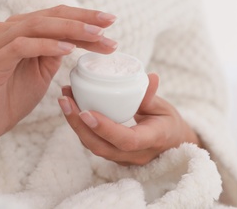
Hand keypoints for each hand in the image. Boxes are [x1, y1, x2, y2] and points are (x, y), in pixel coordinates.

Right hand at [0, 5, 117, 146]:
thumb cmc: (15, 95)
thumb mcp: (43, 70)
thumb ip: (55, 51)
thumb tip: (80, 39)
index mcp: (21, 29)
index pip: (57, 16)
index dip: (85, 17)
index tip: (111, 21)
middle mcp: (8, 29)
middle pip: (51, 15)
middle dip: (83, 19)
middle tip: (109, 24)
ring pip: (38, 25)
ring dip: (70, 29)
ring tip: (96, 36)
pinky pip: (22, 46)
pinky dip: (47, 45)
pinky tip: (69, 49)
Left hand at [58, 73, 201, 165]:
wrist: (171, 144)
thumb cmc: (168, 123)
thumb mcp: (165, 108)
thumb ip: (152, 96)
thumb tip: (150, 77)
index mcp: (152, 140)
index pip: (126, 140)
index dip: (105, 128)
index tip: (86, 111)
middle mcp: (135, 154)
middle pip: (101, 146)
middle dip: (79, 125)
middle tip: (65, 100)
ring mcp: (122, 158)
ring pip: (93, 146)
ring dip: (75, 125)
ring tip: (65, 100)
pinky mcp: (113, 155)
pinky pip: (94, 144)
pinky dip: (80, 127)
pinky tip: (72, 108)